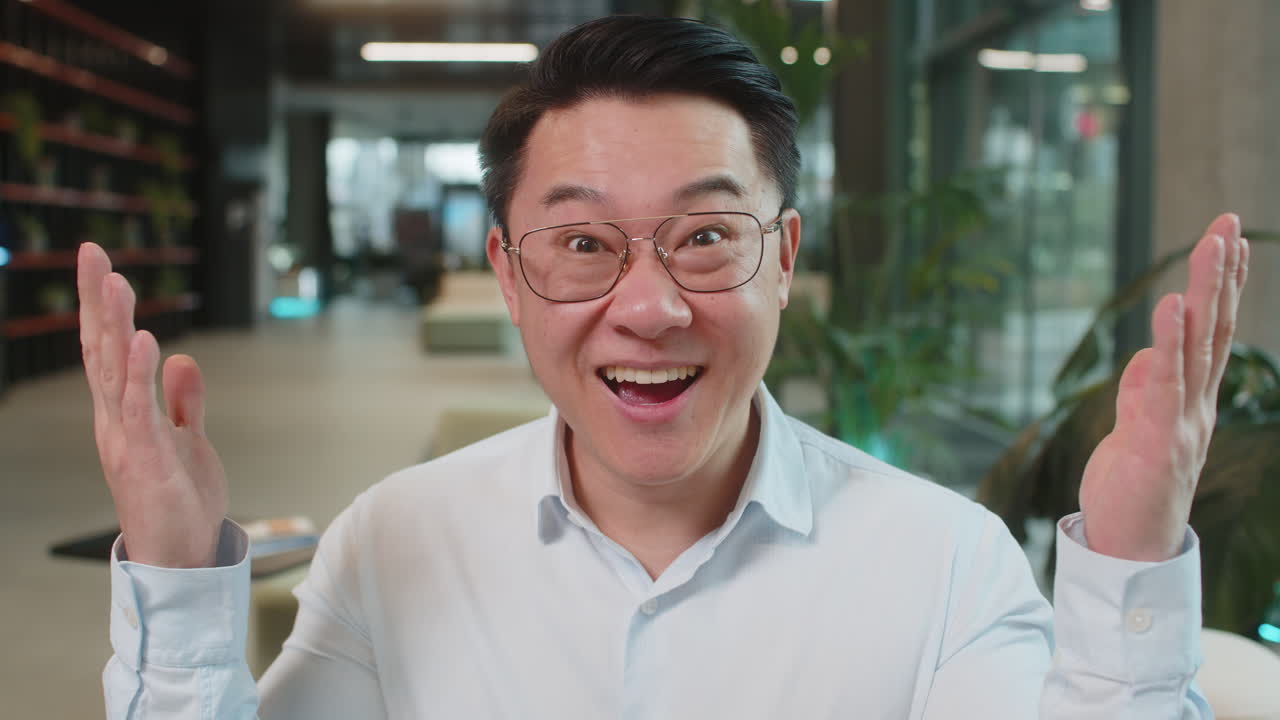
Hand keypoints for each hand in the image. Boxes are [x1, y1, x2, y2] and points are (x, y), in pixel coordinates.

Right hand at [78, 242, 227, 567]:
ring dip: (117, 327)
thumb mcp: (185, 438)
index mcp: (123, 414)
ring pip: (117, 373)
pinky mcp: (149, 459)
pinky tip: (145, 342)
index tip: (101, 264)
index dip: (103, 308)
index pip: (108, 350)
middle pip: (102, 351)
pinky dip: (142, 375)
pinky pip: (142, 410)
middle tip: (93, 254)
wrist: (179, 556)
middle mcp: (116, 421)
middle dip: (98, 302)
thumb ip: (183, 400)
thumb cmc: (178, 500)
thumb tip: (181, 358)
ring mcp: (128, 440)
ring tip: (118, 284)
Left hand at [1078, 214, 1248, 560]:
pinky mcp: (1156, 441)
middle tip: (1228, 223)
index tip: (1231, 240)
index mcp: (1193, 402)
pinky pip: (1163, 386)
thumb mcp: (1137, 429)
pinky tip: (1170, 308)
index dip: (1223, 287)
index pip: (1213, 333)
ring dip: (1203, 295)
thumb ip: (1144, 391)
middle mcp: (1195, 406)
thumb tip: (1147, 356)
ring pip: (1196, 348)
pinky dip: (1167, 345)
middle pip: (1213, 329)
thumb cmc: (1134, 489)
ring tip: (1210, 246)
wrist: (1132, 550)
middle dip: (1221, 275)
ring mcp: (1180, 422)